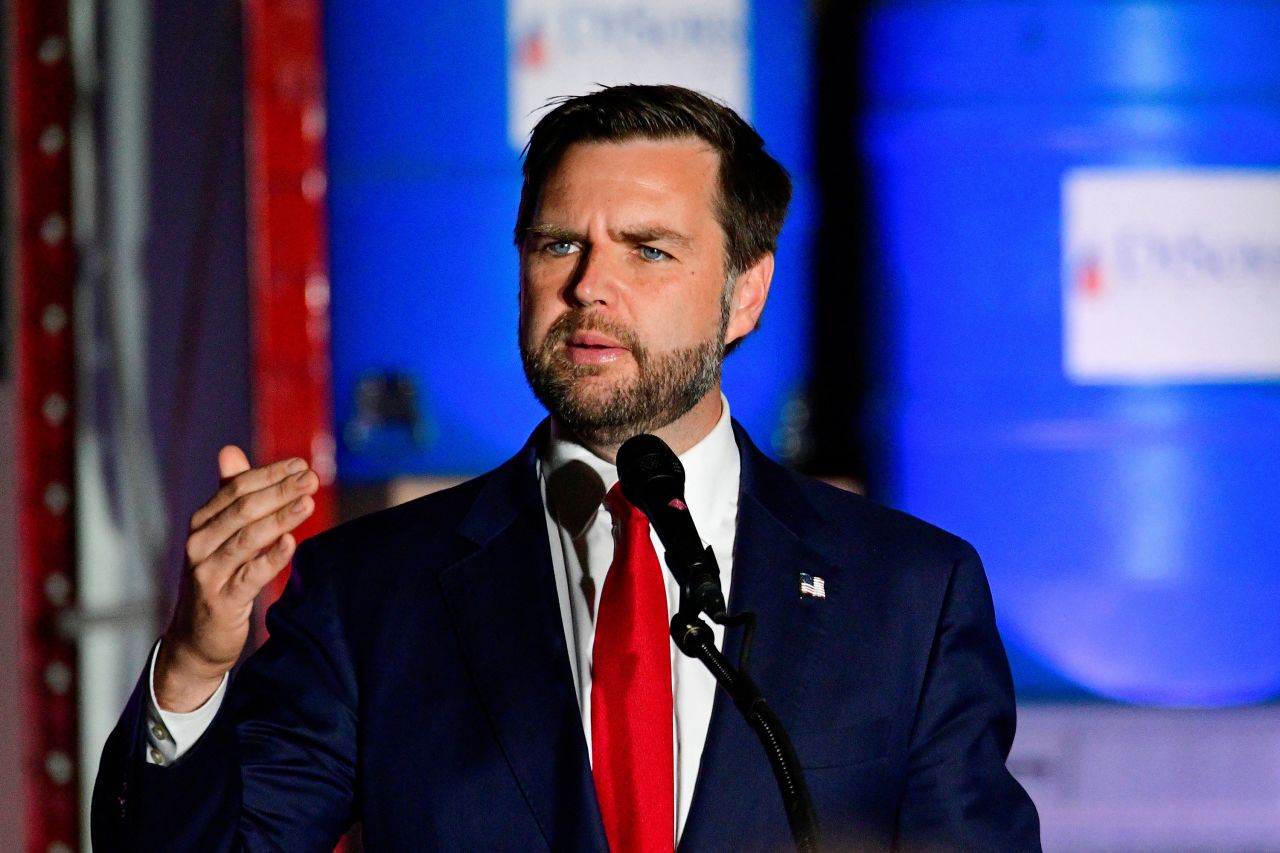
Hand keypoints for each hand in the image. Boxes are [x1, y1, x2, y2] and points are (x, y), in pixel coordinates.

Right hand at [154, 446, 317, 711]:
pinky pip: (249, 576)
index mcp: (202, 523)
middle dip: (280, 491)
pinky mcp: (220, 601)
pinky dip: (270, 558)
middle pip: (243, 509)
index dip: (270, 474)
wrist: (195, 641)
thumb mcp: (220, 536)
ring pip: (247, 538)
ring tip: (308, 502)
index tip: (301, 465)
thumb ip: (228, 495)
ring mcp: (207, 573)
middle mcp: (199, 544)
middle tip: (311, 479)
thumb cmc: (216, 580)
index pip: (237, 488)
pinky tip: (290, 543)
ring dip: (280, 518)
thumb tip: (229, 450)